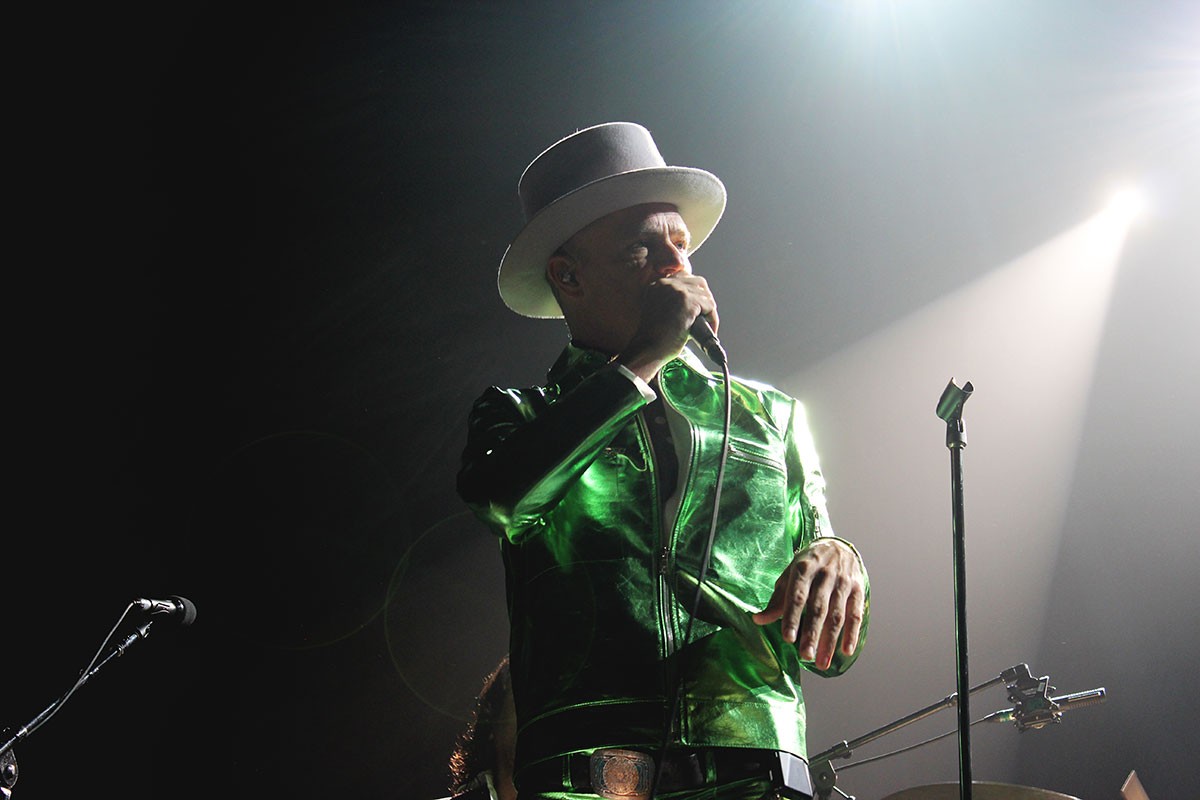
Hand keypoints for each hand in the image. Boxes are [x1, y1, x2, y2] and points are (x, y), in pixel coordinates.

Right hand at [619, 274, 717, 381]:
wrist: (648, 349)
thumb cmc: (653, 338)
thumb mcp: (660, 312)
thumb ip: (674, 303)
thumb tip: (698, 306)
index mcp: (657, 285)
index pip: (685, 277)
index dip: (695, 292)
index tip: (698, 308)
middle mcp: (666, 283)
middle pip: (698, 282)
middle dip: (705, 299)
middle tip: (706, 317)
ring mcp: (677, 291)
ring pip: (706, 295)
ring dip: (710, 311)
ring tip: (708, 326)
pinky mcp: (688, 302)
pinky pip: (710, 306)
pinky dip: (713, 319)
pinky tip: (710, 330)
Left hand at [752, 539, 865, 670]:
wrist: (837, 546)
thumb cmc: (807, 565)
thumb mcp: (789, 575)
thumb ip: (777, 599)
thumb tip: (758, 620)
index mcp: (804, 569)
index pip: (797, 596)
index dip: (793, 618)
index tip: (788, 638)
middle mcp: (825, 575)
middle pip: (818, 608)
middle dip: (812, 634)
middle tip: (805, 657)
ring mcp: (843, 582)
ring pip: (837, 615)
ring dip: (830, 640)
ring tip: (822, 662)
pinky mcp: (858, 589)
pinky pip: (856, 614)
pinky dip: (852, 634)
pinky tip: (846, 651)